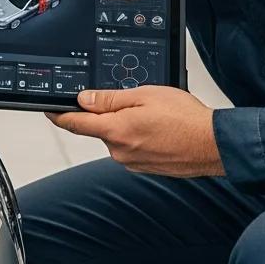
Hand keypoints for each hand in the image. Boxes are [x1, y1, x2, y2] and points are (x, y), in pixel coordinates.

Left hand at [47, 86, 224, 177]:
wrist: (216, 145)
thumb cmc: (185, 118)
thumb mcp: (143, 95)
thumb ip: (109, 99)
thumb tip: (83, 99)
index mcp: (117, 131)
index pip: (75, 124)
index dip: (58, 115)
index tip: (48, 109)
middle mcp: (121, 152)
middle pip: (98, 129)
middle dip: (107, 114)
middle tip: (132, 100)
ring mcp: (133, 162)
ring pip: (117, 137)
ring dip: (126, 125)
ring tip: (154, 115)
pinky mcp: (146, 168)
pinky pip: (132, 148)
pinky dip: (138, 136)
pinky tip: (158, 129)